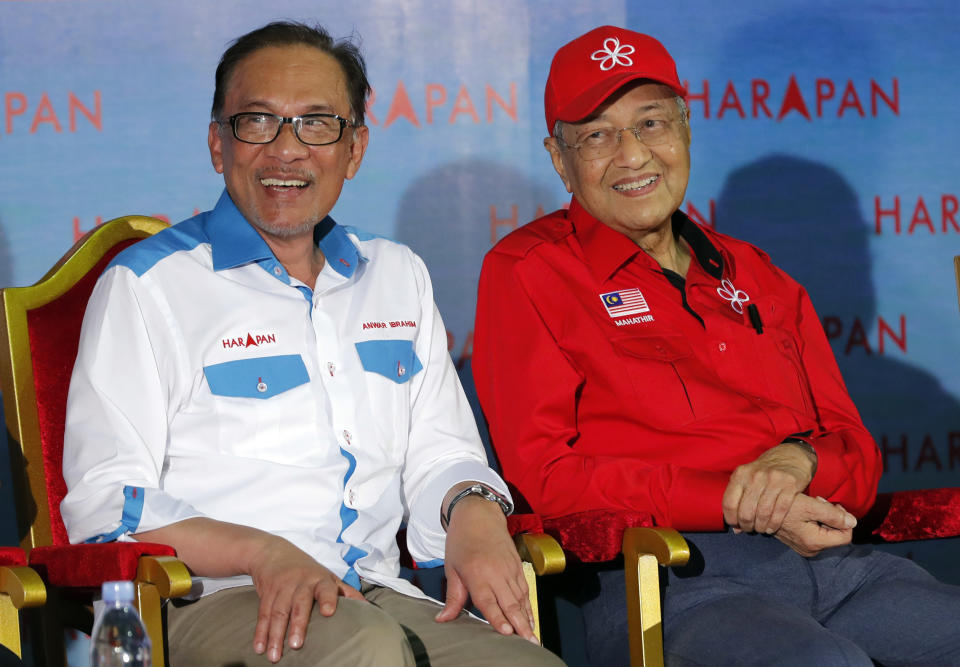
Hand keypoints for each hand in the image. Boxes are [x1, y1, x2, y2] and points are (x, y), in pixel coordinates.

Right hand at [247, 536, 364, 662]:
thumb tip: (368, 608)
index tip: (328, 612)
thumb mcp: (327, 576)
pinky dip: (260, 632)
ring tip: (275, 656)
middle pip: (299, 604)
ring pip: (278, 612)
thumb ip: (345, 592)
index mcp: (320, 579)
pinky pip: (263, 614)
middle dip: (297, 625)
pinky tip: (259, 648)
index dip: (328, 598)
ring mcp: (282, 587)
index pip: (326, 588)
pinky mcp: (267, 593)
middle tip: (296, 645)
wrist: (273, 552)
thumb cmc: (307, 570)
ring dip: (275, 635)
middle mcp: (301, 582)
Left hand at [436, 496, 536, 642]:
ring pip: (521, 597)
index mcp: (476, 572)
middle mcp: (496, 571)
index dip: (498, 618)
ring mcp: (509, 568)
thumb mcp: (452, 568)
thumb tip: (443, 619)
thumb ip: (453, 596)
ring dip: (527, 618)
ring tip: (532, 637)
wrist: (479, 514)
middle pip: (510, 602)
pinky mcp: (517, 565)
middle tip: (528, 643)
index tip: (507, 633)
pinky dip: (529, 605)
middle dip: (520, 624)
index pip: (488, 600)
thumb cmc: (461, 541)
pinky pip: (525, 589)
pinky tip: (530, 619)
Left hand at [722, 441, 816, 533]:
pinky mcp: (790, 484)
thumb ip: (738, 500)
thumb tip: (735, 529)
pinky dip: (775, 523)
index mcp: (740, 474)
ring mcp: (773, 480)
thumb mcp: (746, 478)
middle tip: (749, 529)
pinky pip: (780, 510)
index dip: (731, 519)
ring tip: (761, 530)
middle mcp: (755, 476)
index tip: (735, 525)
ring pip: (763, 513)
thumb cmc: (764, 471)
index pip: (729, 503)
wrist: (790, 456)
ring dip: (761, 526)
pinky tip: (772, 527)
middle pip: (746, 511)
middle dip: (747, 525)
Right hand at [773, 494, 856, 556]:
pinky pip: (817, 534)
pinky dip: (815, 522)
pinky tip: (805, 513)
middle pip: (836, 535)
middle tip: (817, 503)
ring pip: (827, 533)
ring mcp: (804, 548)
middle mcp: (811, 550)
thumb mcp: (810, 506)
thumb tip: (853, 522)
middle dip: (832, 517)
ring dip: (823, 518)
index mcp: (815, 543)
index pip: (846, 536)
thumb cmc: (783, 506)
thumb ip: (834, 515)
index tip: (829, 505)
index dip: (844, 519)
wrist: (760, 510)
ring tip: (809, 507)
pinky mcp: (800, 544)